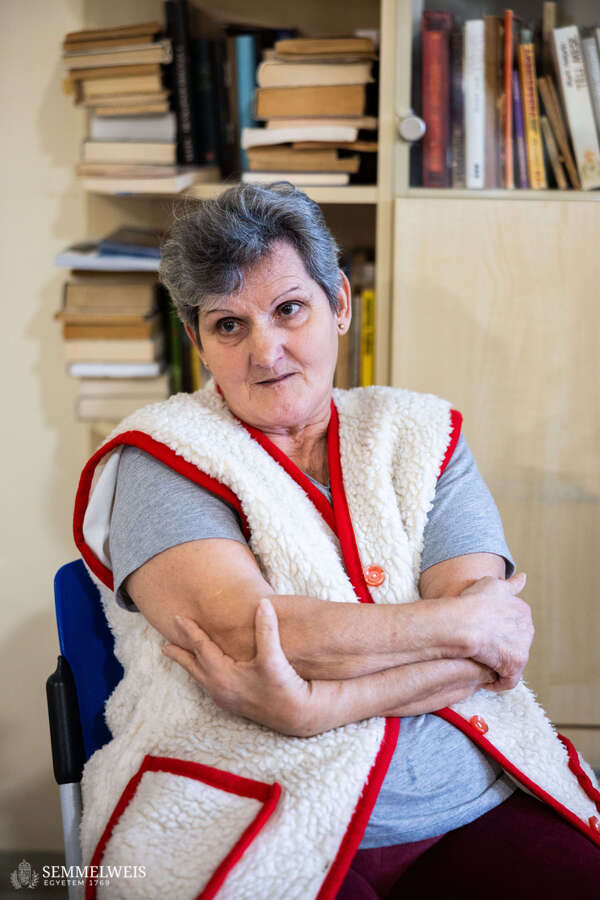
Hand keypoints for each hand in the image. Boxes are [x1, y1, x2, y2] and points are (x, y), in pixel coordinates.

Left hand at [162, 598, 313, 735]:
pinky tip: (207, 672)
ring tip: (182, 657)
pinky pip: (209, 685)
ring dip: (191, 665)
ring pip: (200, 678)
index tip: (177, 618)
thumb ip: (267, 629)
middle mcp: (218, 689)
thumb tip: (263, 603)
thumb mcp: (274, 657)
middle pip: (193, 666)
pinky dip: (202, 674)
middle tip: (164, 646)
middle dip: (180, 654)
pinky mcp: (233, 704)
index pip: (201, 647)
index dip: (190, 631)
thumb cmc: (284, 686)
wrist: (296, 716)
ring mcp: (224, 699)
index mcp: (222, 676)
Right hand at [457, 572, 533, 690]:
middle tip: (482, 649)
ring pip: (513, 660)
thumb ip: (510, 584)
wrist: (465, 622)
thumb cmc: (473, 601)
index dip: (499, 629)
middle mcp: (527, 628)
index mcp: (522, 609)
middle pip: (516, 641)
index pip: (514, 622)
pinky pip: (508, 680)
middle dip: (502, 646)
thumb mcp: (492, 583)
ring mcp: (522, 647)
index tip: (486, 633)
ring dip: (498, 664)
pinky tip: (484, 680)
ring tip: (480, 665)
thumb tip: (523, 578)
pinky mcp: (515, 665)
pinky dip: (497, 682)